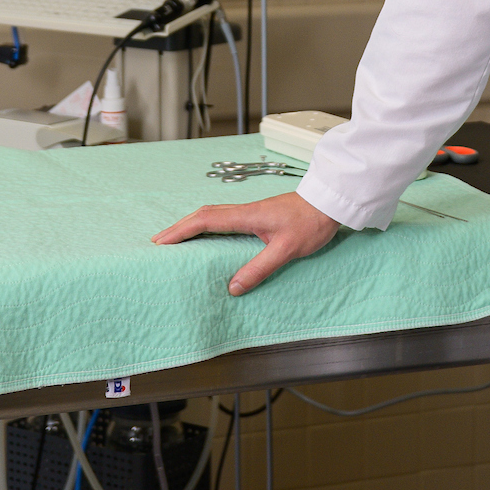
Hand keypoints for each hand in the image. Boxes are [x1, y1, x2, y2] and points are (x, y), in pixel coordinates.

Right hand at [152, 191, 342, 295]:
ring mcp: (251, 211)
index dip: (181, 231)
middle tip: (159, 242)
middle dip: (179, 227)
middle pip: (203, 214)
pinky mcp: (259, 214)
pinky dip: (208, 225)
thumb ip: (260, 267)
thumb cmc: (311, 223)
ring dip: (192, 225)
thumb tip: (233, 287)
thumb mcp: (286, 249)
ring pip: (213, 214)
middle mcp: (245, 210)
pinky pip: (225, 217)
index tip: (160, 242)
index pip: (205, 221)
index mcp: (247, 215)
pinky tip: (208, 235)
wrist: (330, 202)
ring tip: (176, 239)